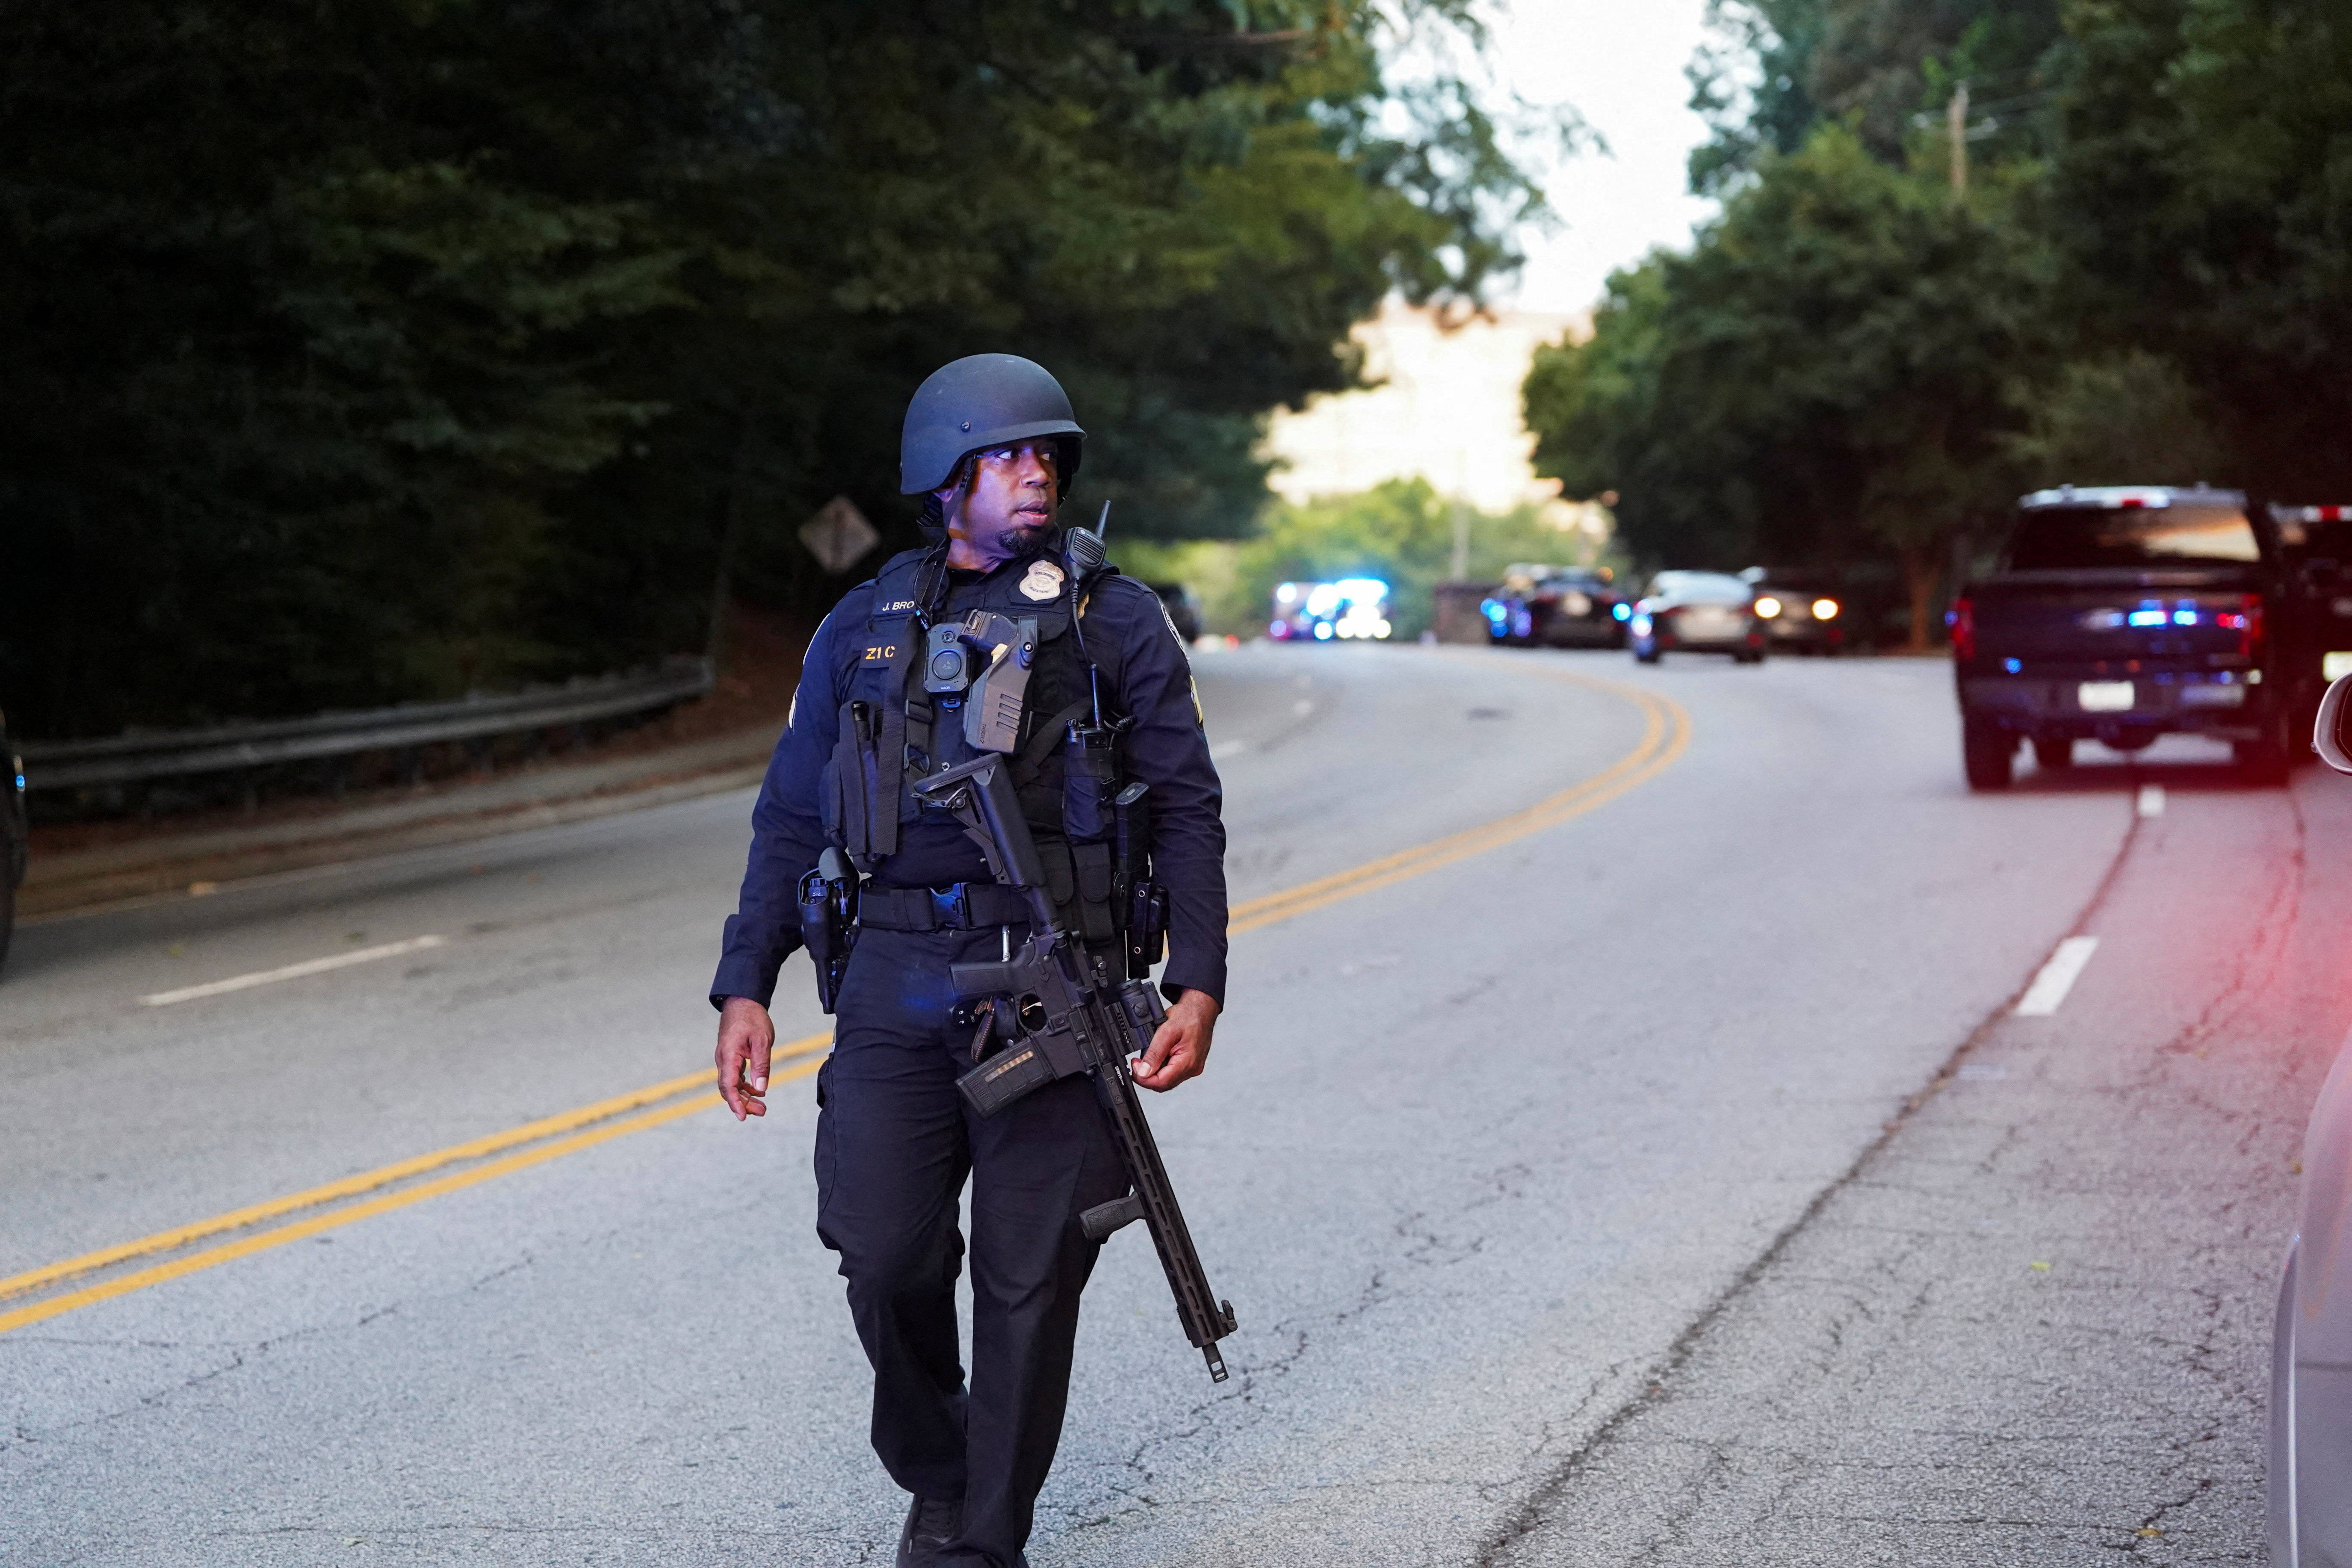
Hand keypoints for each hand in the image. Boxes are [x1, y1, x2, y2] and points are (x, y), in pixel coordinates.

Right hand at [715, 996, 775, 1119]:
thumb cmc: (752, 1018)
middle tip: (762, 1111)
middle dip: (743, 1103)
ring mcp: (725, 1058)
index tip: (743, 1116)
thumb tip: (761, 1089)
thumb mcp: (762, 1040)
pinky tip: (757, 1091)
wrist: (742, 1001)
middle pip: (729, 1089)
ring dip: (745, 1096)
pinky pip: (735, 1076)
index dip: (735, 1103)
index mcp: (728, 1055)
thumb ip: (761, 1065)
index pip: (728, 1085)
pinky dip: (745, 1086)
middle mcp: (723, 1059)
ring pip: (732, 1084)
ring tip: (761, 1107)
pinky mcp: (731, 1057)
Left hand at [1133, 989, 1217, 1092]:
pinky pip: (1173, 1072)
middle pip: (1163, 1084)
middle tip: (1137, 1061)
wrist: (1201, 1009)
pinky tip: (1158, 1056)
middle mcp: (1192, 1069)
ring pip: (1167, 1079)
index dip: (1143, 1078)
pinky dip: (1162, 1067)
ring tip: (1147, 1056)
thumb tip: (1143, 1072)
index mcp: (1188, 1063)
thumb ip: (1154, 1053)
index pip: (1161, 1083)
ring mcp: (1192, 1067)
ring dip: (1154, 1071)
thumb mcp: (1166, 1031)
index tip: (1134, 1065)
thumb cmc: (1188, 1016)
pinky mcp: (1191, 1064)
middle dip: (1147, 1075)